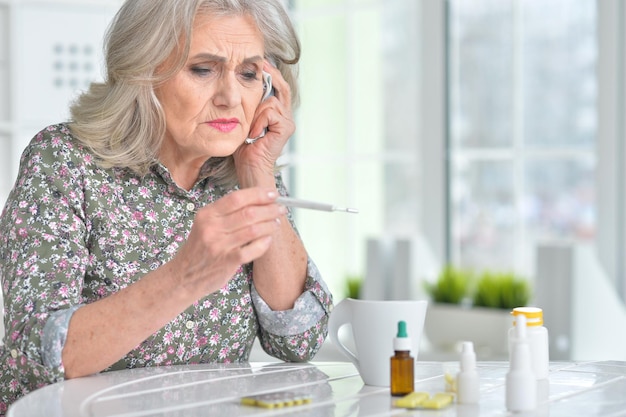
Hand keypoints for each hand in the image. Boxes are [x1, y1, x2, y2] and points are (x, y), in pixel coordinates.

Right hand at [170, 187, 284, 296]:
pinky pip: (253, 249)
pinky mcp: (228, 261)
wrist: (184, 276)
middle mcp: (212, 228)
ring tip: (276, 223)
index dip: (258, 194)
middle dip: (270, 209)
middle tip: (280, 209)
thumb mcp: (205, 225)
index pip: (237, 198)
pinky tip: (268, 240)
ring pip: (254, 229)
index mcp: (207, 214)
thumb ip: (226, 213)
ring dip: (270, 225)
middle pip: (249, 213)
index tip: (273, 194)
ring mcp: (219, 245)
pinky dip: (264, 243)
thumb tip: (258, 201)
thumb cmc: (200, 248)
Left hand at [234, 61, 294, 186]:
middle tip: (262, 64)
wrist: (250, 167)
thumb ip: (246, 105)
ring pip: (270, 101)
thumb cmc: (244, 147)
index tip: (261, 63)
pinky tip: (255, 134)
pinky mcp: (286, 128)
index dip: (272, 74)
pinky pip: (270, 112)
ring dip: (256, 113)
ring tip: (251, 129)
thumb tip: (239, 85)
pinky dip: (259, 121)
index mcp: (277, 114)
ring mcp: (287, 122)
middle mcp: (285, 116)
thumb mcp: (243, 120)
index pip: (278, 88)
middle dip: (272, 75)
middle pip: (282, 88)